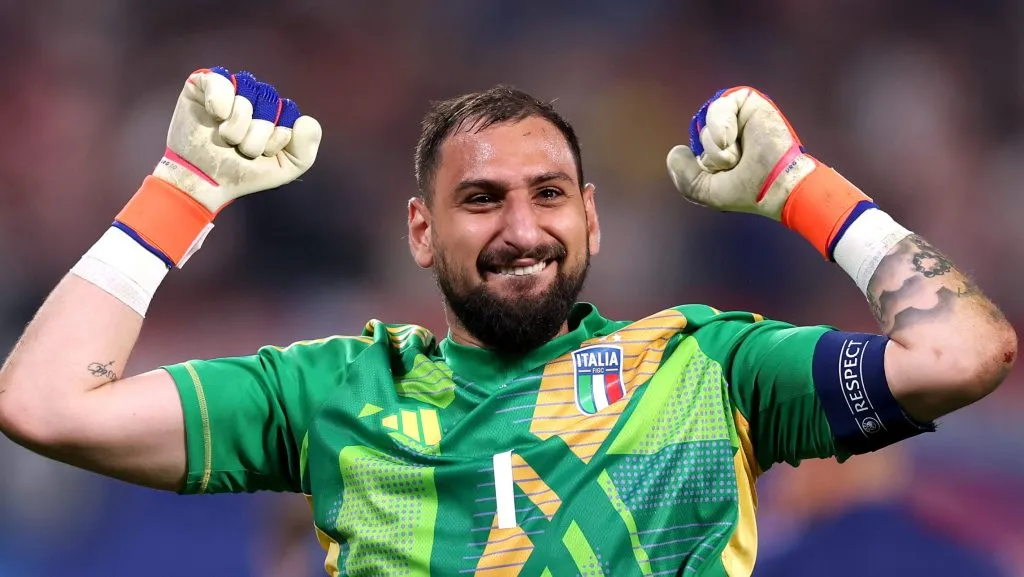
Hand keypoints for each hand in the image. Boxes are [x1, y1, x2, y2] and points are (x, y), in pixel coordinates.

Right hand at [153, 66, 322, 213]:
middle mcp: (255, 96)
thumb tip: (305, 121)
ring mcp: (231, 88)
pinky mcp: (203, 84)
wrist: (207, 181)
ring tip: (227, 140)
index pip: (289, 112)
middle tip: (241, 149)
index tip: (264, 154)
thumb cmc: (246, 173)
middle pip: (269, 102)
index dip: (276, 138)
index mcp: (277, 111)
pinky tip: (215, 117)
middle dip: (256, 137)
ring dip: (236, 127)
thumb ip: (305, 149)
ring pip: (246, 95)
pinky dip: (219, 104)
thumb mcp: (286, 168)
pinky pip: (220, 81)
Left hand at [666, 87, 872, 259]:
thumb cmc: (748, 191)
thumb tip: (676, 150)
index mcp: (718, 151)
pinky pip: (719, 105)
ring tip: (737, 156)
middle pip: (698, 135)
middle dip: (712, 156)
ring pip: (706, 122)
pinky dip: (721, 125)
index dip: (703, 163)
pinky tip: (731, 139)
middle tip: (735, 166)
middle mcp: (727, 133)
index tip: (722, 175)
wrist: (776, 185)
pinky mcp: (748, 103)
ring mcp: (738, 117)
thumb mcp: (706, 191)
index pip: (693, 148)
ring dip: (716, 146)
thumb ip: (684, 177)